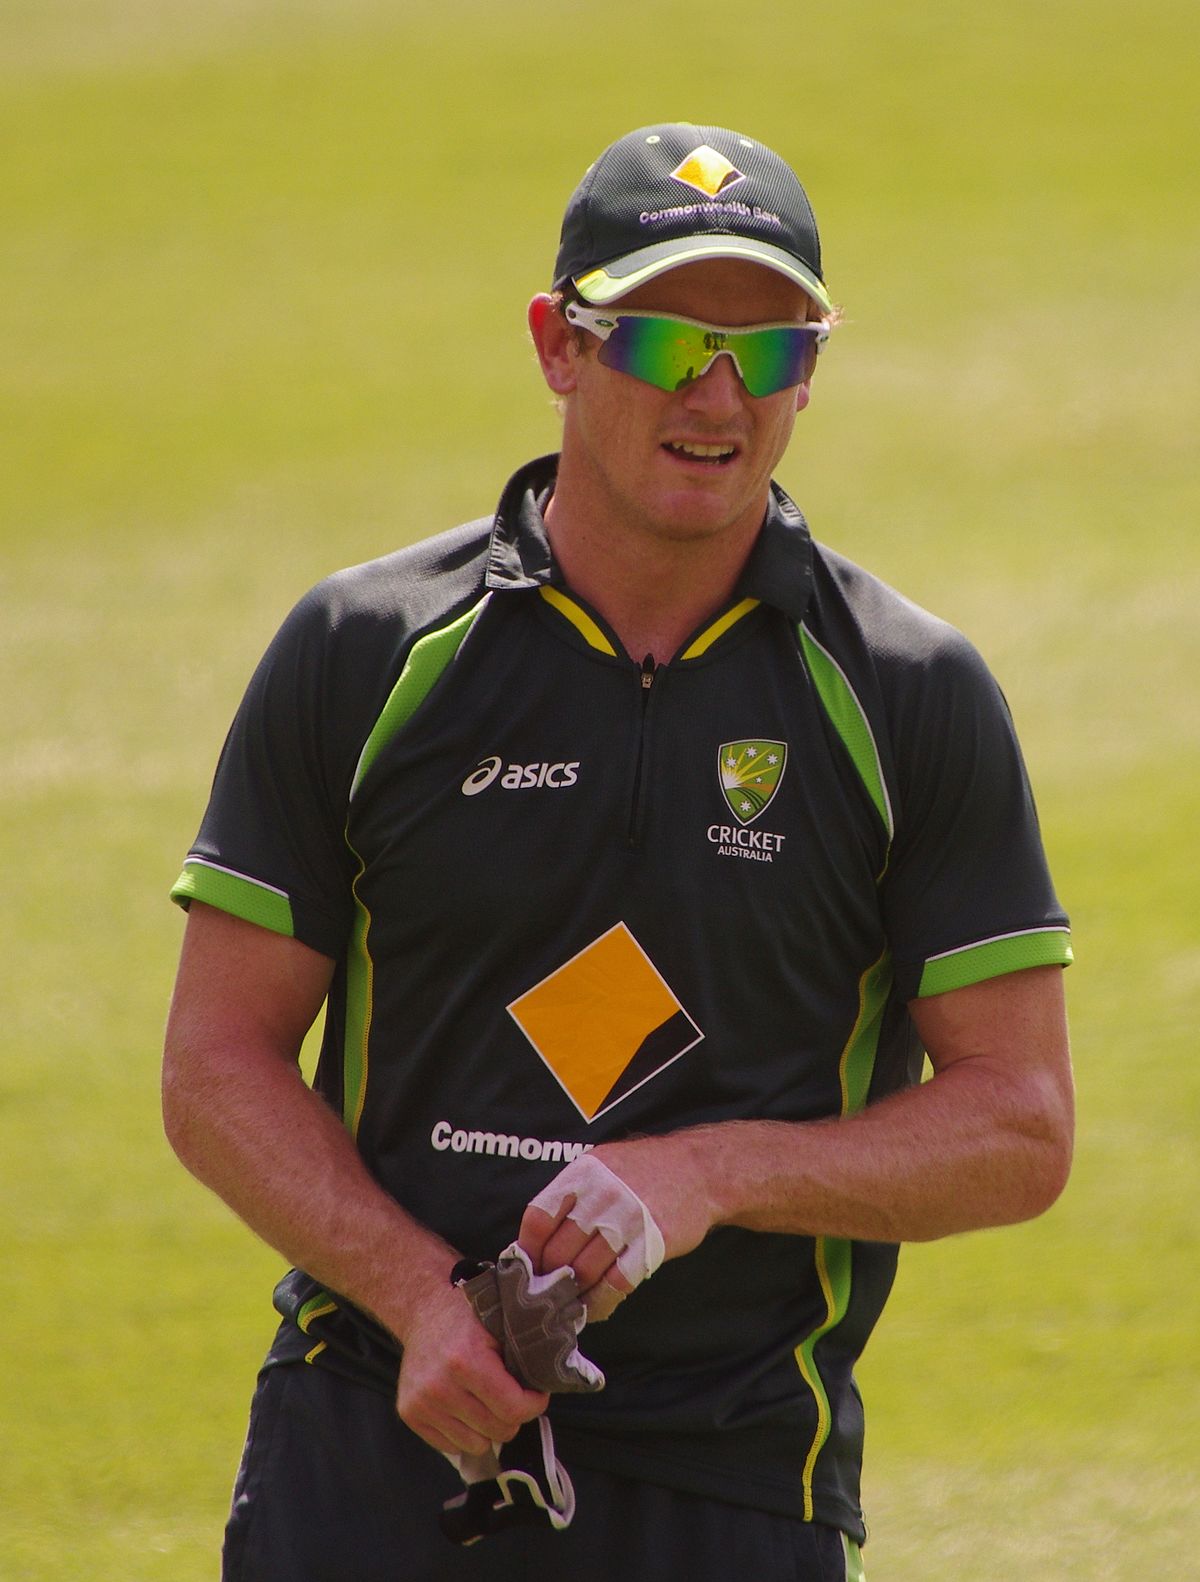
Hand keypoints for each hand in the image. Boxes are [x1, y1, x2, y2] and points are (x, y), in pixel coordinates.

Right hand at [394, 1270, 548, 1458]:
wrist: (423, 1310)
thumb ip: (526, 1353)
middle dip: (512, 1416)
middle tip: (511, 1395)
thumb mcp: (501, 1323)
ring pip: (476, 1445)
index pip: (514, 1409)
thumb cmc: (468, 1316)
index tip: (536, 1394)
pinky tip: (464, 1405)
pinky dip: (464, 1431)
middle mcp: (440, 1387)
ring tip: (485, 1400)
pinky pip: (450, 1446)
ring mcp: (421, 1403)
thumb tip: (552, 1382)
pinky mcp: (409, 1414)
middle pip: (498, 1431)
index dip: (534, 1405)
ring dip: (487, 1428)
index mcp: (466, 1361)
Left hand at [518, 1134, 714, 1318]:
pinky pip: (615, 1283)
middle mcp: (602, 1196)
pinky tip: (593, 1307)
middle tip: (545, 1292)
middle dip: (548, 1277)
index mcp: (583, 1173)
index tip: (527, 1266)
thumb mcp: (601, 1164)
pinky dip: (600, 1302)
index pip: (539, 1218)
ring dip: (571, 1294)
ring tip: (566, 1304)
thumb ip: (571, 1194)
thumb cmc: (644, 1168)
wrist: (699, 1170)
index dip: (528, 1249)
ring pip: (584, 1272)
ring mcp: (628, 1221)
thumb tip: (536, 1237)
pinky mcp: (652, 1245)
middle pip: (559, 1251)